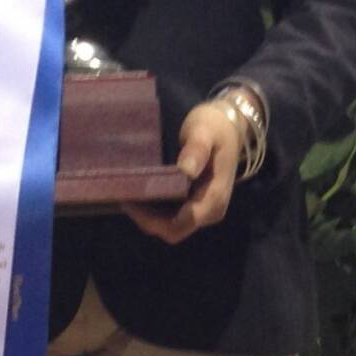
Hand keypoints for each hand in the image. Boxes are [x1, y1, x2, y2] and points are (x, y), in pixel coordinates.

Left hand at [123, 100, 242, 245]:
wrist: (231, 126)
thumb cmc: (216, 127)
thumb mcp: (205, 131)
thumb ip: (197, 150)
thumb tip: (186, 171)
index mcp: (214, 198)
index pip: (179, 224)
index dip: (151, 220)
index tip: (130, 200)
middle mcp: (210, 211)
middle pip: (173, 230)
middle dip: (146, 219)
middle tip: (124, 195)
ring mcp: (204, 210)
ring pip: (171, 226)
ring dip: (149, 216)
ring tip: (129, 193)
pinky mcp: (197, 204)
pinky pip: (173, 217)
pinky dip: (155, 210)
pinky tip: (142, 192)